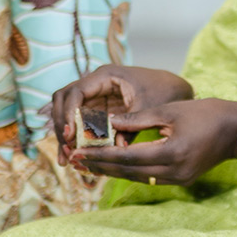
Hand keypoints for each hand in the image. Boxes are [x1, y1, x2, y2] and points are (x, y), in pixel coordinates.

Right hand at [52, 65, 192, 162]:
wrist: (175, 89)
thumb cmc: (163, 93)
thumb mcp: (149, 108)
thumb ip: (131, 126)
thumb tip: (116, 149)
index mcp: (106, 76)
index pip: (75, 92)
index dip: (68, 113)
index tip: (71, 134)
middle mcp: (95, 84)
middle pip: (64, 101)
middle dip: (62, 126)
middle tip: (66, 150)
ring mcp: (94, 96)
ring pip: (68, 113)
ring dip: (65, 135)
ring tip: (65, 160)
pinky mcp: (97, 109)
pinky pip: (79, 123)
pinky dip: (76, 139)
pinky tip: (74, 156)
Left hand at [71, 98, 236, 185]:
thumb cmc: (206, 114)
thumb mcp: (169, 111)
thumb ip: (137, 118)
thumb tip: (108, 123)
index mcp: (170, 152)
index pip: (126, 157)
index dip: (101, 155)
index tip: (79, 152)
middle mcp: (173, 171)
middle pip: (128, 172)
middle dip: (102, 167)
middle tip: (76, 162)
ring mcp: (178, 179)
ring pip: (137, 178)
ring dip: (114, 172)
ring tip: (91, 166)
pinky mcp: (182, 180)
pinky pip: (149, 178)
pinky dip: (131, 173)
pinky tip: (117, 166)